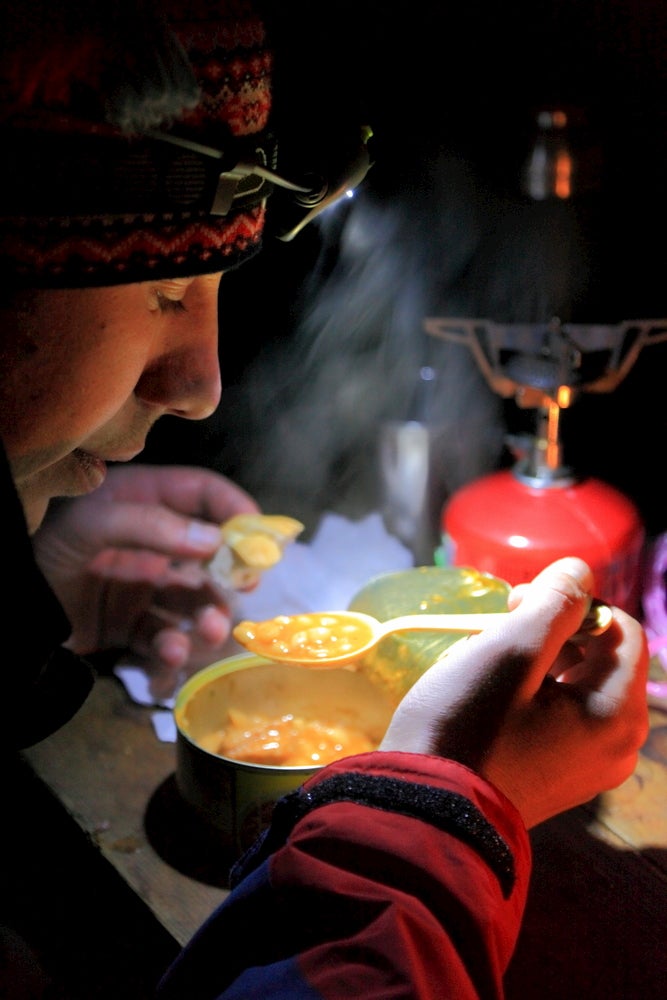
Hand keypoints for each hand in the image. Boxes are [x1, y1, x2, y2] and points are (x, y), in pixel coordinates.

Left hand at [32, 464, 258, 699]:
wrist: (2, 610)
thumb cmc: (45, 549)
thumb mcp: (92, 523)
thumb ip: (152, 526)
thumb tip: (215, 542)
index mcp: (144, 502)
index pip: (204, 493)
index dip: (236, 509)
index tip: (260, 538)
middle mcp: (152, 543)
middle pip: (212, 554)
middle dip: (231, 574)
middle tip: (244, 589)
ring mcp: (144, 586)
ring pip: (195, 602)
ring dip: (209, 618)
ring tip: (208, 631)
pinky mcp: (131, 627)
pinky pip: (166, 639)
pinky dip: (174, 650)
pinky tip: (167, 653)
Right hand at [380, 557, 649, 827]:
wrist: (423, 814)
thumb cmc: (466, 727)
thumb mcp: (509, 652)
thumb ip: (554, 604)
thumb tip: (581, 570)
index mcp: (618, 713)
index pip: (621, 628)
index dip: (572, 603)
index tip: (515, 604)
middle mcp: (618, 744)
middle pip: (600, 657)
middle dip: (549, 632)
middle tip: (494, 628)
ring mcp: (589, 767)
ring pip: (576, 684)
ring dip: (533, 661)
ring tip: (481, 663)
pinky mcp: (559, 778)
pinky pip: (559, 717)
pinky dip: (529, 694)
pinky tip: (485, 697)